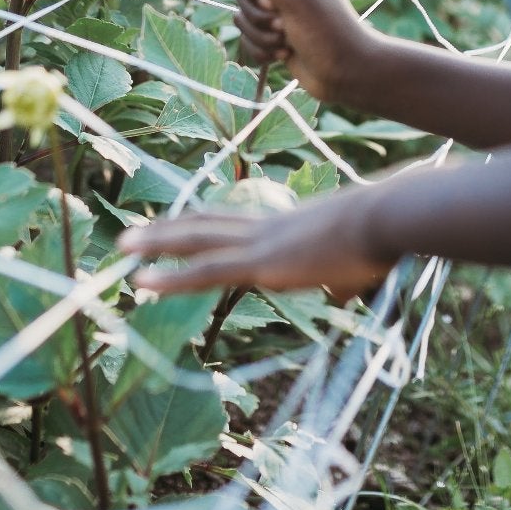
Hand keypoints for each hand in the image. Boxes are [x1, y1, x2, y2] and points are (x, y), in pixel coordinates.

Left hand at [119, 189, 392, 299]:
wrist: (388, 217)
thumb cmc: (384, 236)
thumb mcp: (359, 260)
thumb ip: (342, 277)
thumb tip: (343, 292)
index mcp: (286, 225)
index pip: (233, 223)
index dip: (202, 225)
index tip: (177, 228)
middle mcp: (266, 228)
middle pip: (205, 223)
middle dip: (168, 229)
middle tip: (133, 234)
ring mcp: (260, 244)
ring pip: (195, 240)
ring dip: (156, 244)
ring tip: (122, 248)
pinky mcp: (261, 264)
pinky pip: (204, 272)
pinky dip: (169, 278)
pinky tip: (142, 282)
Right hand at [226, 0, 381, 108]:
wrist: (346, 76)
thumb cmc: (328, 33)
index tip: (275, 5)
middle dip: (259, 17)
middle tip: (284, 26)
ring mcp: (280, 11)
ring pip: (243, 18)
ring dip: (261, 36)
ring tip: (287, 44)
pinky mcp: (274, 35)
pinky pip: (248, 38)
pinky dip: (262, 50)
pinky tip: (284, 55)